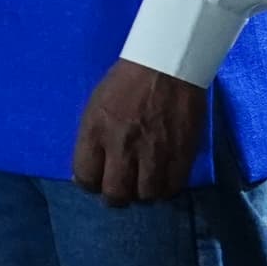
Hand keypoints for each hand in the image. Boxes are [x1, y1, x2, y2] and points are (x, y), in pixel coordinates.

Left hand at [72, 59, 208, 203]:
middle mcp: (122, 146)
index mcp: (95, 131)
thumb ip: (90, 140)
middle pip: (116, 193)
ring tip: (142, 186)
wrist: (166, 68)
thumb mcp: (94, 107)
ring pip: (146, 196)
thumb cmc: (125, 84)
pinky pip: (173, 188)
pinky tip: (162, 182)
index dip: (89, 184)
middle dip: (115, 197)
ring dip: (143, 195)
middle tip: (120, 191)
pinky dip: (166, 190)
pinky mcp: (181, 155)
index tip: (96, 182)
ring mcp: (153, 152)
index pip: (85, 176)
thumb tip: (84, 173)